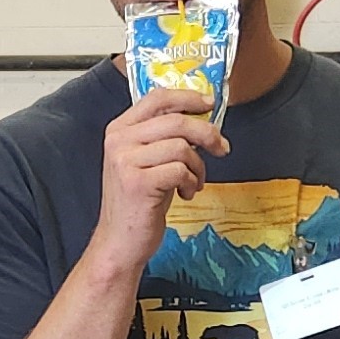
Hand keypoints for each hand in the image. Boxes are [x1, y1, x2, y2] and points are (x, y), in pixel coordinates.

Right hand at [87, 88, 218, 276]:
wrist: (120, 242)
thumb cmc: (138, 203)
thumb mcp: (147, 162)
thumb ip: (164, 138)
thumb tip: (202, 119)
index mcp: (119, 130)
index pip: (157, 98)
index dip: (188, 97)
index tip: (210, 103)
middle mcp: (119, 141)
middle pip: (176, 120)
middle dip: (207, 133)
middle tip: (221, 148)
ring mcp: (125, 161)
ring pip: (181, 146)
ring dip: (198, 166)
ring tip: (194, 182)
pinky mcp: (137, 182)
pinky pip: (180, 170)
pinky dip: (190, 181)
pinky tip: (185, 193)